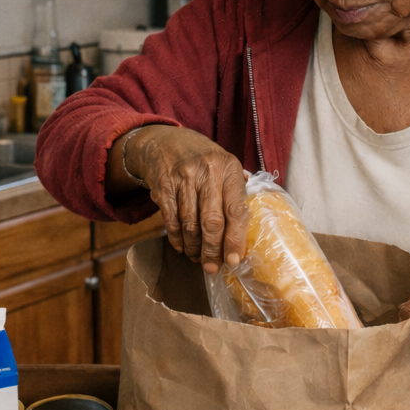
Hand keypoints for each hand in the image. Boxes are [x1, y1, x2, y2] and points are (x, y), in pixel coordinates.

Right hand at [109, 126, 248, 273]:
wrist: (163, 141)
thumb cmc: (202, 159)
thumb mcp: (224, 163)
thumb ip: (236, 190)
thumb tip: (246, 229)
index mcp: (228, 168)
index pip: (236, 210)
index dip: (235, 238)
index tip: (234, 259)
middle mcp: (207, 172)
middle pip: (212, 222)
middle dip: (213, 250)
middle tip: (213, 267)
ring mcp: (183, 179)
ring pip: (190, 225)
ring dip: (194, 248)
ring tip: (198, 258)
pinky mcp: (163, 187)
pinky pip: (171, 221)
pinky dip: (177, 239)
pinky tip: (182, 247)